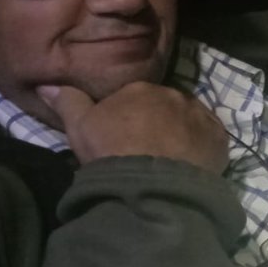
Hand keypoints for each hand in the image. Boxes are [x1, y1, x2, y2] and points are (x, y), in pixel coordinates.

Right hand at [38, 82, 227, 173]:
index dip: (129, 116)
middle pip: (165, 106)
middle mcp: (175, 95)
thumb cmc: (111, 151)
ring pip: (189, 119)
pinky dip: (202, 146)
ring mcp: (200, 116)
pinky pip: (211, 137)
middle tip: (148, 148)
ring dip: (181, 132)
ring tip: (170, 158)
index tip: (124, 135)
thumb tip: (47, 84)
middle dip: (157, 121)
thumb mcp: (79, 126)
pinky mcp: (219, 138)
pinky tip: (191, 162)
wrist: (150, 183)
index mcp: (140, 89)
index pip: (134, 96)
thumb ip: (67, 101)